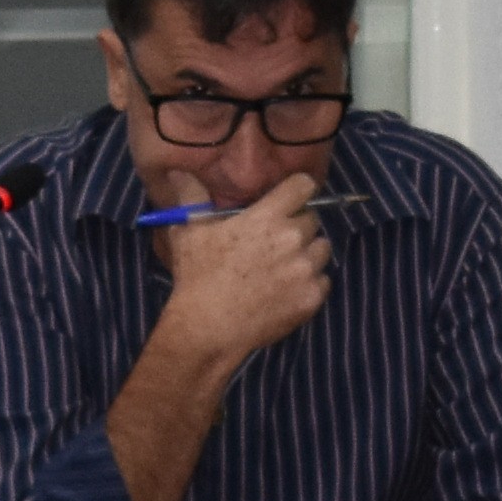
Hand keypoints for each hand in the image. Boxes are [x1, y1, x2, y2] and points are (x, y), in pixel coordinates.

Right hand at [148, 180, 332, 369]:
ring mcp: (306, 269)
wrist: (208, 328)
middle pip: (312, 219)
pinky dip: (310, 283)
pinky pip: (323, 281)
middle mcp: (293, 238)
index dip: (297, 190)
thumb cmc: (198, 277)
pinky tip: (287, 290)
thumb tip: (178, 171)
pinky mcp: (312, 297)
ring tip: (283, 267)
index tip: (289, 200)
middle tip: (274, 243)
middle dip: (297, 226)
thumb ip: (191, 197)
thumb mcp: (188, 232)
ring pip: (322, 249)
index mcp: (267, 217)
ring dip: (308, 253)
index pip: (304, 186)